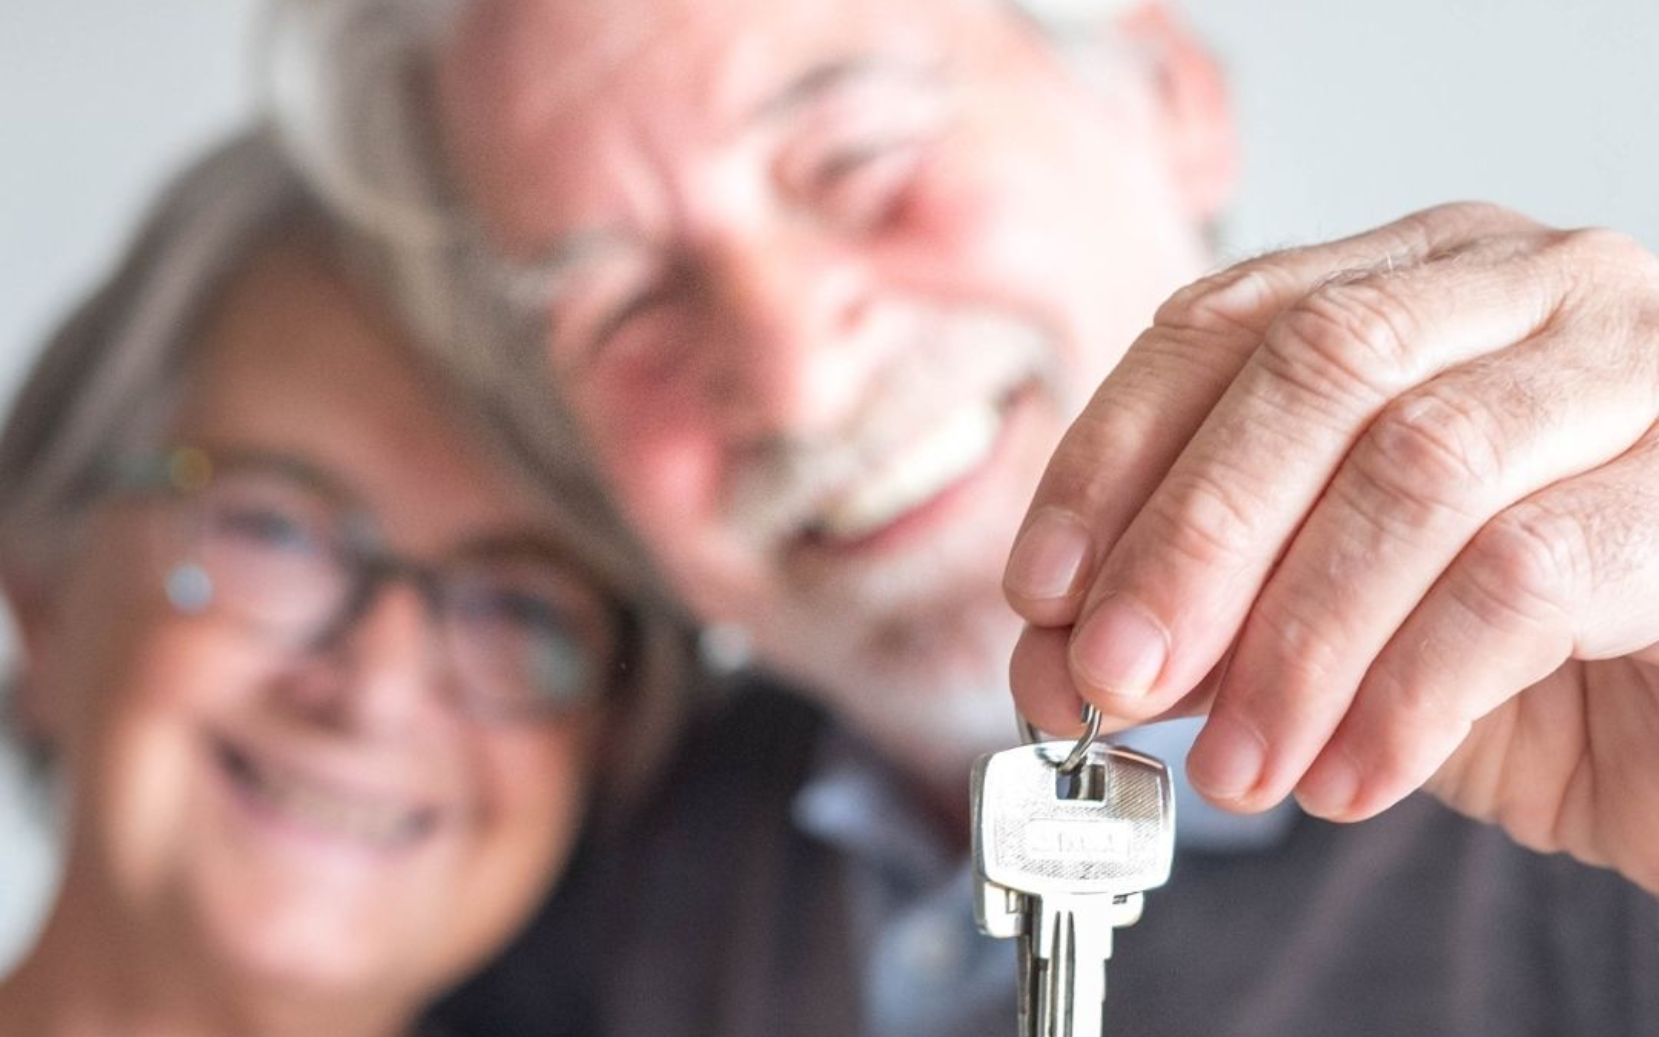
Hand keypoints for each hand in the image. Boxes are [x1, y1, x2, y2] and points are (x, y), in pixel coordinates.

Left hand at [1004, 202, 1658, 893]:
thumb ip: (1199, 617)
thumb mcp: (1321, 627)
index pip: (1223, 325)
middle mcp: (1526, 290)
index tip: (1043, 590)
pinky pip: (1529, 574)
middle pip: (1319, 368)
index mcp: (1410, 283)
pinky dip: (1410, 691)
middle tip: (1116, 677)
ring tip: (1238, 766)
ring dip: (1295, 638)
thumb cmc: (1515, 658)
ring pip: (1418, 463)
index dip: (1114, 458)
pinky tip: (1349, 777)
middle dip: (1191, 537)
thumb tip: (1059, 655)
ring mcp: (1634, 371)